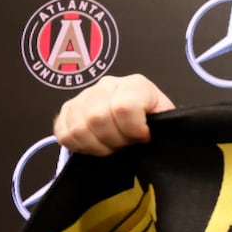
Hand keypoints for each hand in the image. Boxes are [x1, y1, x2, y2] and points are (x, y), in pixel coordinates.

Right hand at [53, 74, 175, 154]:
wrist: (142, 122)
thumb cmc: (156, 123)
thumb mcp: (167, 121)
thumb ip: (163, 124)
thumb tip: (148, 136)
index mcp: (135, 84)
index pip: (124, 107)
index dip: (134, 130)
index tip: (144, 137)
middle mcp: (106, 85)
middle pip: (97, 118)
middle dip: (115, 140)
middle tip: (127, 144)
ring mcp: (83, 97)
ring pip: (79, 128)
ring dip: (98, 146)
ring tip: (114, 145)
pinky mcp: (67, 111)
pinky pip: (64, 133)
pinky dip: (81, 146)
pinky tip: (97, 144)